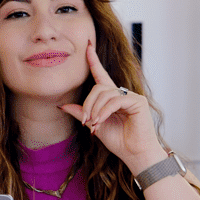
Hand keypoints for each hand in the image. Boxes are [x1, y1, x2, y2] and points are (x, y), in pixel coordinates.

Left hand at [58, 43, 164, 172]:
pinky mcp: (137, 101)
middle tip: (85, 121)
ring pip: (105, 93)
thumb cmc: (119, 142)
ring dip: (95, 110)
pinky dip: (104, 111)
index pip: (101, 75)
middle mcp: (121, 94)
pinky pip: (115, 100)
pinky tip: (101, 121)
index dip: (93, 60)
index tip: (87, 45)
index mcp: (112, 98)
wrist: (135, 155)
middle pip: (98, 87)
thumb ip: (81, 113)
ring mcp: (131, 96)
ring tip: (94, 124)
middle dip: (88, 103)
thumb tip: (62, 105)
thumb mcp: (94, 125)